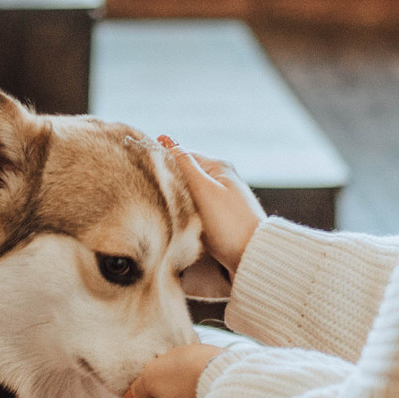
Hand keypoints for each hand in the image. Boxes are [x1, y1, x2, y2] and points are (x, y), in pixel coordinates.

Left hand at [123, 341, 226, 397]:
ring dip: (185, 391)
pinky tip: (208, 377)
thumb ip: (137, 390)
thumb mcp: (152, 375)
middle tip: (172, 371)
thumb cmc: (188, 375)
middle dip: (164, 392)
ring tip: (193, 371)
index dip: (141, 392)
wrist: (235, 377)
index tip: (152, 374)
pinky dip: (202, 392)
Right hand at [158, 137, 263, 271]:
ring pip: (188, 194)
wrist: (253, 256)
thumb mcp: (203, 190)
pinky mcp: (220, 217)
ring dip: (178, 202)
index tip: (146, 176)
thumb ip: (184, 165)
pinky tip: (182, 223)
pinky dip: (186, 215)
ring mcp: (221, 198)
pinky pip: (195, 210)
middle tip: (155, 198)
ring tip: (168, 213)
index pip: (182, 156)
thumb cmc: (229, 224)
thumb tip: (166, 141)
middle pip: (185, 176)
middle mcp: (221, 178)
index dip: (163, 164)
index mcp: (218, 166)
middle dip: (170, 186)